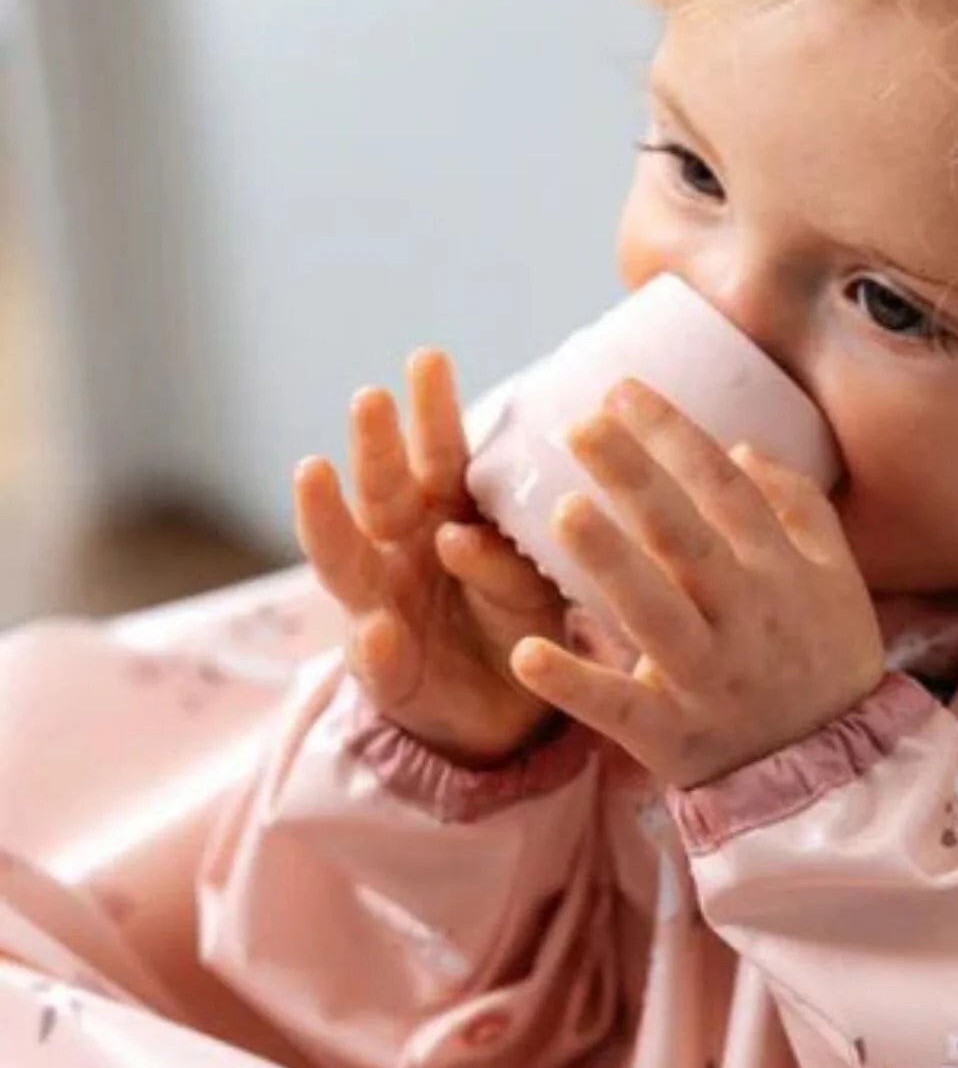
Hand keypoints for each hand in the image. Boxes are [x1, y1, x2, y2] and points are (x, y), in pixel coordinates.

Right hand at [293, 348, 570, 764]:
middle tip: (370, 396)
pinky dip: (375, 645)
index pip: (439, 455)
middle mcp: (400, 548)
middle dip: (374, 444)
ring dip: (326, 514)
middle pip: (382, 489)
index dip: (433, 411)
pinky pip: (377, 657)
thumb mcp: (536, 583)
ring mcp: (379, 604)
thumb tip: (459, 535)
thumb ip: (509, 557)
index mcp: (446, 514)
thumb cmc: (516, 621)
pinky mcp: (383, 671)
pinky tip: (379, 629)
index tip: (430, 357)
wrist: (505, 710)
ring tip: (312, 472)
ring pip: (344, 556)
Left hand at [505, 376, 884, 788]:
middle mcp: (746, 619)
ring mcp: (709, 679)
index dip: (675, 437)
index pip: (726, 490)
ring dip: (611, 565)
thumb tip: (744, 448)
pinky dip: (575, 684)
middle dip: (636, 479)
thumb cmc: (825, 661)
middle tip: (582, 426)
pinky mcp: (673, 736)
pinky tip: (527, 653)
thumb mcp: (836, 580)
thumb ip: (799, 510)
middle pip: (687, 539)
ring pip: (656, 615)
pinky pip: (621, 708)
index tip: (622, 390)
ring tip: (564, 512)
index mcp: (780, 573)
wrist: (834, 774)